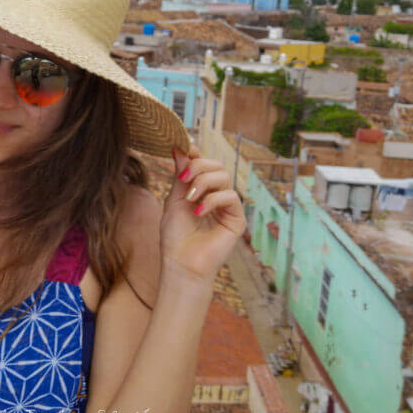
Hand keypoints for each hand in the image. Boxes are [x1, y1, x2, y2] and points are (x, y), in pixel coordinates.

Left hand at [159, 147, 244, 287]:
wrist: (182, 264)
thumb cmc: (175, 236)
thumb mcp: (174, 200)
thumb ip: (181, 176)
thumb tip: (181, 148)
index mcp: (201, 190)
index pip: (204, 164)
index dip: (195, 154)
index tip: (183, 147)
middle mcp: (216, 195)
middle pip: (216, 165)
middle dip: (199, 166)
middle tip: (184, 178)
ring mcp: (228, 206)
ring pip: (224, 177)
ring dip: (204, 182)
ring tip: (190, 199)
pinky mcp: (237, 219)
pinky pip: (231, 196)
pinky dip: (213, 200)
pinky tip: (199, 211)